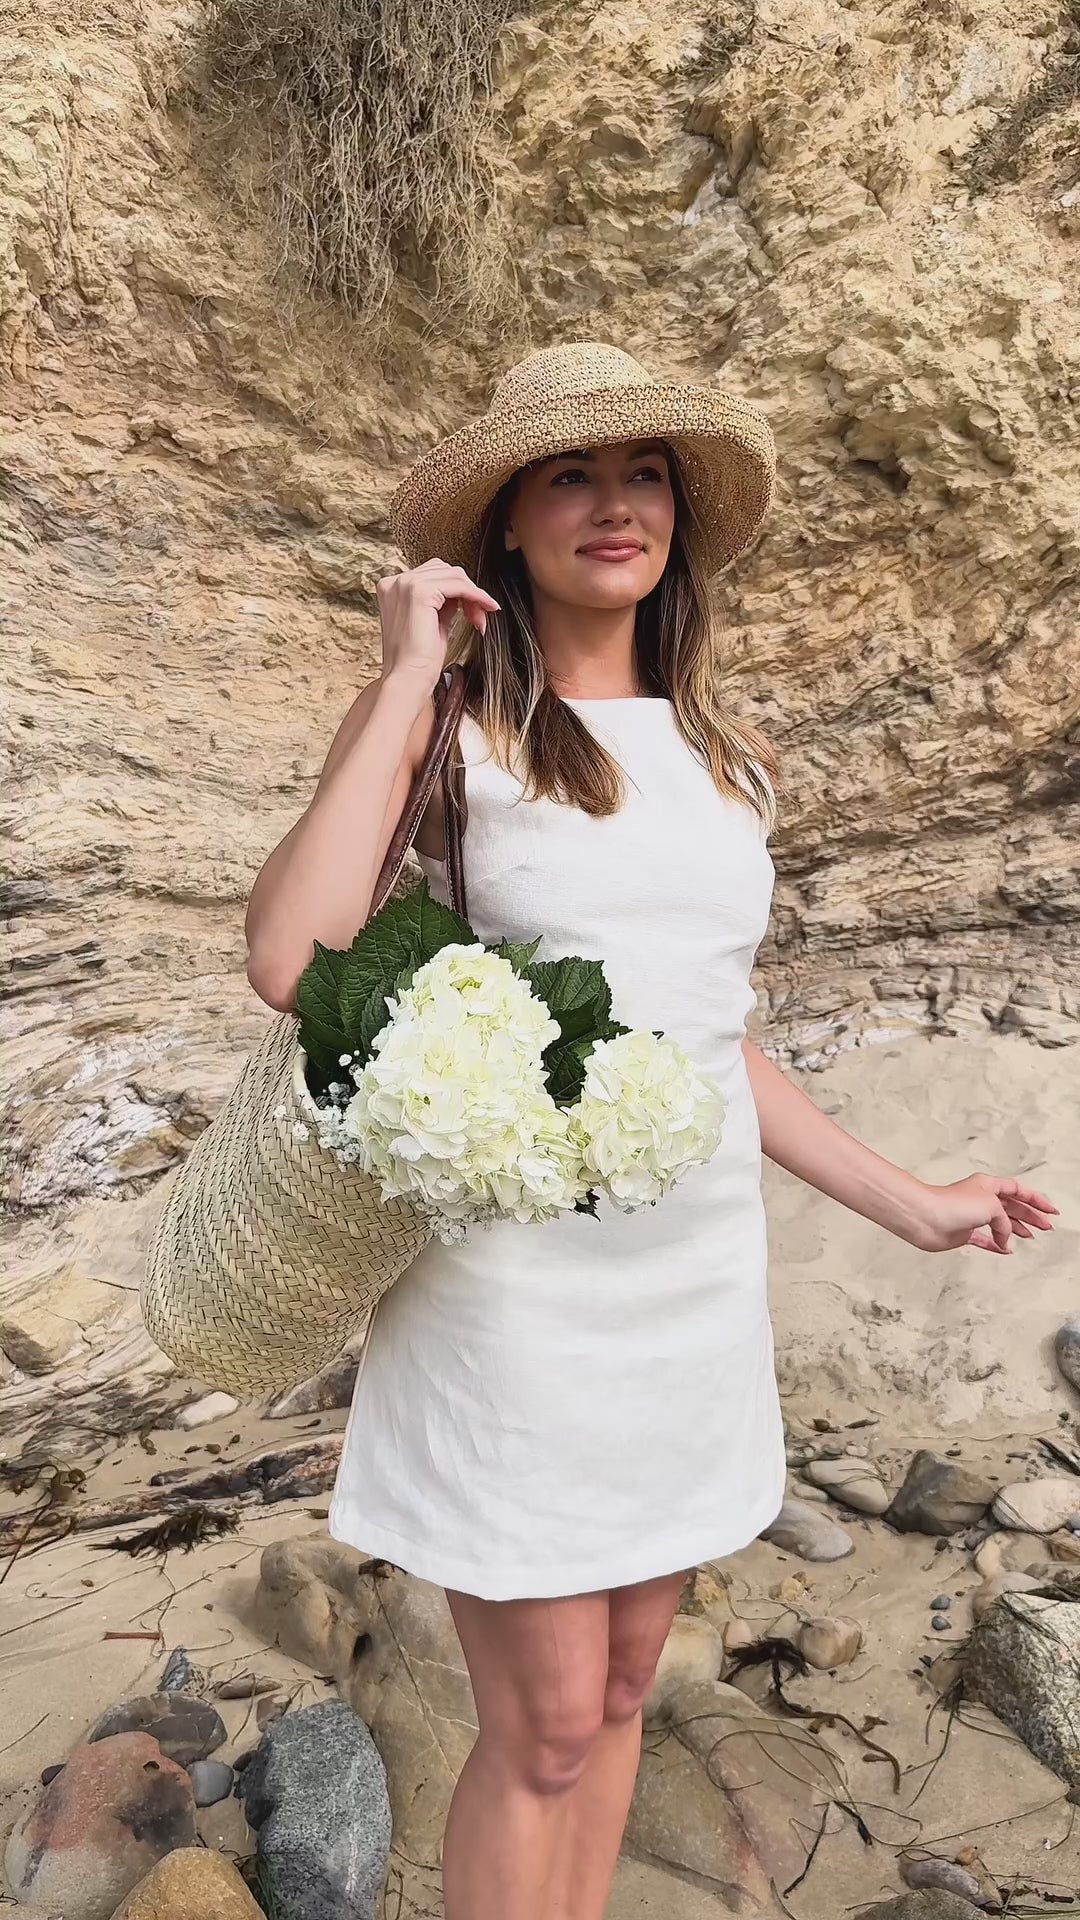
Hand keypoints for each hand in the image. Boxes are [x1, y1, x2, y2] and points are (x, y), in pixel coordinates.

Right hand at [377, 559, 499, 696]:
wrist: (408, 679)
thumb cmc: (418, 659)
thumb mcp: (430, 621)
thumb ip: (441, 602)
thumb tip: (462, 591)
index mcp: (392, 587)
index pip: (433, 574)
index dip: (457, 590)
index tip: (472, 613)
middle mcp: (395, 581)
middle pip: (445, 571)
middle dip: (467, 592)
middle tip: (478, 618)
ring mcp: (405, 584)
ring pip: (454, 576)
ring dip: (474, 596)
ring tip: (480, 620)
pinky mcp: (419, 592)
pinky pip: (458, 585)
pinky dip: (476, 595)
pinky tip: (485, 610)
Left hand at [912, 1173, 1058, 1254]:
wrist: (924, 1217)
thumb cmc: (952, 1204)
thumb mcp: (991, 1206)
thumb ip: (1005, 1221)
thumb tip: (1004, 1237)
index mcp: (988, 1185)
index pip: (1018, 1190)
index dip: (1036, 1200)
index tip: (1051, 1210)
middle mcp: (981, 1199)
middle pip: (1012, 1206)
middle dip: (1030, 1216)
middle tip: (1046, 1227)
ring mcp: (972, 1216)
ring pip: (1000, 1223)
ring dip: (1015, 1229)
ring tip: (1030, 1236)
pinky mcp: (963, 1232)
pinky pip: (985, 1239)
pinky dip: (996, 1244)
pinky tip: (1006, 1249)